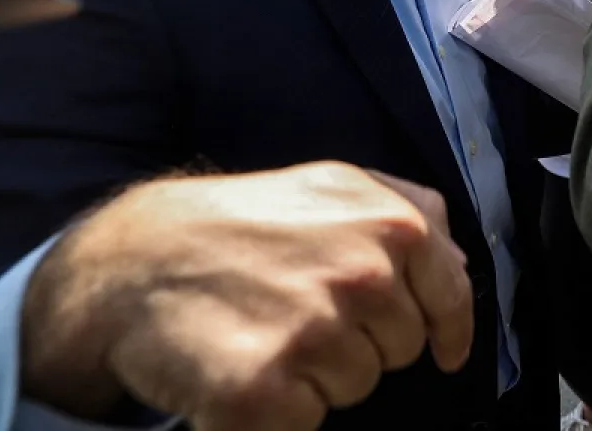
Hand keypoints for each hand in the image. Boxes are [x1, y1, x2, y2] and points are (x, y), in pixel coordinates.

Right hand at [20, 162, 473, 430]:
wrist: (134, 260)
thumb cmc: (240, 222)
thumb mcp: (332, 185)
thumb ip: (406, 209)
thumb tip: (458, 263)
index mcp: (390, 223)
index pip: (452, 295)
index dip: (448, 329)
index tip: (445, 351)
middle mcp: (362, 275)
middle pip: (399, 349)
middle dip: (361, 341)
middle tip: (301, 313)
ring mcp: (314, 332)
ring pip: (356, 388)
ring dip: (318, 374)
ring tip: (268, 332)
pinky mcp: (263, 390)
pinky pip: (306, 423)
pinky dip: (278, 410)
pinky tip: (246, 368)